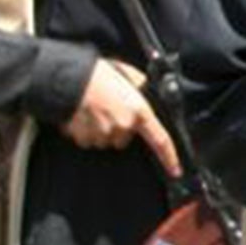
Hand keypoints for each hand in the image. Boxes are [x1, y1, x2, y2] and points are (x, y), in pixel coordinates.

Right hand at [60, 58, 180, 178]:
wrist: (70, 77)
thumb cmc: (99, 74)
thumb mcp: (130, 75)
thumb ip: (141, 89)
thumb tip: (146, 93)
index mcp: (139, 111)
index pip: (160, 140)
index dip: (169, 158)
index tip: (175, 170)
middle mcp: (123, 126)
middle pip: (124, 139)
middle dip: (119, 128)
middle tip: (110, 109)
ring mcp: (103, 133)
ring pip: (106, 140)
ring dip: (102, 129)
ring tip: (95, 110)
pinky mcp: (84, 137)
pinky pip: (88, 140)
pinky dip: (86, 131)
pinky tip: (84, 115)